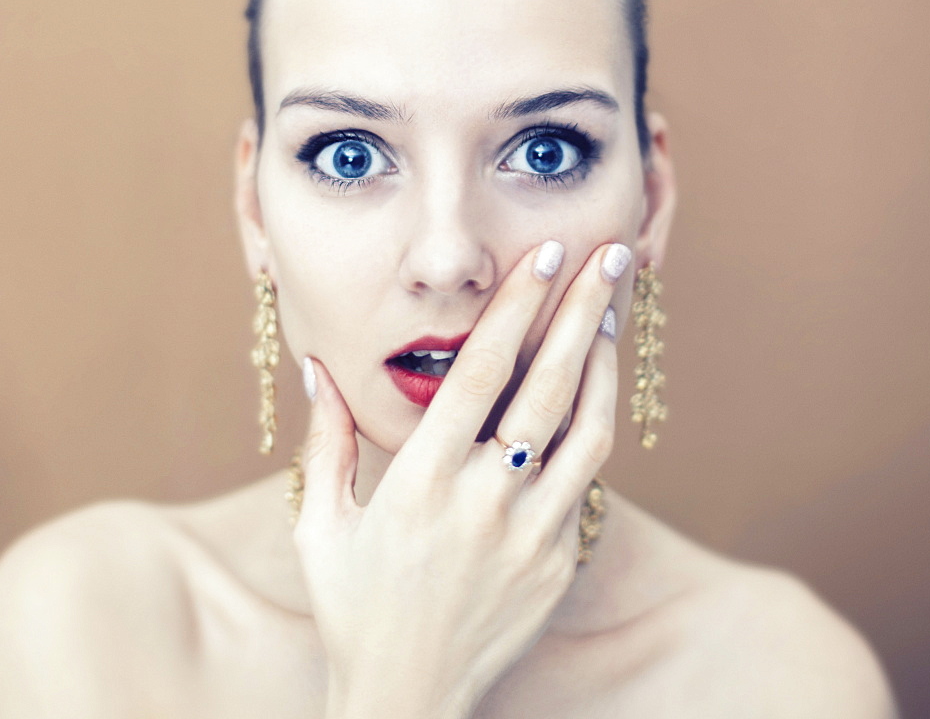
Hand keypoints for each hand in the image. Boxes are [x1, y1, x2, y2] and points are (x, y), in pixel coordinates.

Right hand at [294, 240, 627, 718]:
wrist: (408, 700)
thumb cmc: (353, 607)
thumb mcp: (320, 525)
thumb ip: (325, 442)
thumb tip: (318, 368)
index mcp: (422, 479)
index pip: (482, 371)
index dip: (516, 306)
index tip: (543, 257)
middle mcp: (484, 498)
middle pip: (548, 385)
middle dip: (582, 311)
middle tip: (608, 255)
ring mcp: (531, 533)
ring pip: (587, 429)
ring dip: (603, 363)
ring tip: (612, 312)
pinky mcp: (558, 562)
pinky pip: (585, 481)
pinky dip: (592, 427)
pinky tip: (592, 392)